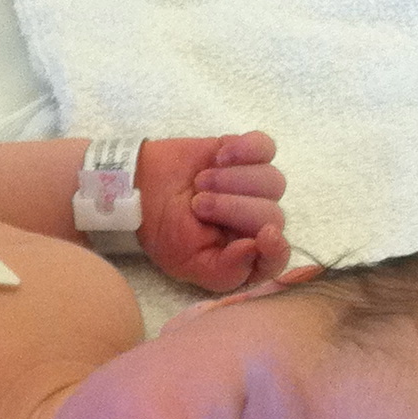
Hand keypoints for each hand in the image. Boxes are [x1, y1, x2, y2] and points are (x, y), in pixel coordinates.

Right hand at [137, 135, 289, 295]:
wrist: (140, 186)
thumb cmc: (163, 229)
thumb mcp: (186, 263)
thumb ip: (225, 271)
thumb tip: (255, 249)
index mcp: (245, 255)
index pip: (277, 258)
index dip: (276, 249)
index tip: (264, 236)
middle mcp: (257, 222)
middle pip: (272, 215)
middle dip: (232, 207)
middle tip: (198, 203)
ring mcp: (255, 186)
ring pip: (272, 181)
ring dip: (232, 180)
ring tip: (200, 181)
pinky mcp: (247, 154)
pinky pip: (266, 147)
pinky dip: (245, 150)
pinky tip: (219, 156)